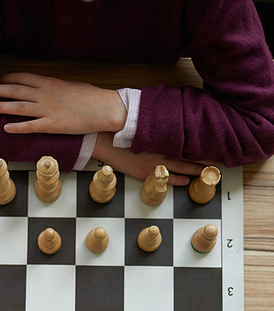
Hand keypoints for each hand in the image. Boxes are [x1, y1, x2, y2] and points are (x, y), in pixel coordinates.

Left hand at [0, 73, 126, 134]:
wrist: (102, 108)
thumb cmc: (88, 97)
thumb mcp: (68, 85)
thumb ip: (52, 87)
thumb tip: (42, 89)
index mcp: (49, 82)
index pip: (22, 77)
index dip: (7, 78)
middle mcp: (45, 94)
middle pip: (15, 90)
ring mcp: (47, 110)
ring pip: (19, 107)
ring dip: (1, 106)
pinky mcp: (52, 125)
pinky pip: (31, 126)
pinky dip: (17, 127)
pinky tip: (6, 128)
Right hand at [92, 131, 217, 185]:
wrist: (106, 137)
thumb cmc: (124, 126)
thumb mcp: (145, 120)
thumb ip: (159, 121)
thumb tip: (171, 114)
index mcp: (164, 136)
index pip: (189, 141)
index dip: (202, 144)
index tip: (215, 145)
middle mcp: (162, 149)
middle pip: (189, 155)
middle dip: (204, 159)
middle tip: (218, 162)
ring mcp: (155, 162)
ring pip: (181, 167)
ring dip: (195, 171)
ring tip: (208, 173)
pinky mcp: (145, 171)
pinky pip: (166, 177)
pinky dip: (177, 180)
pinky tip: (186, 182)